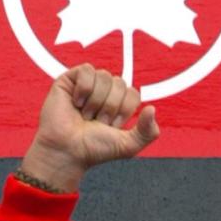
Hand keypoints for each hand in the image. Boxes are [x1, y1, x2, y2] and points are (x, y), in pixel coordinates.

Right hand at [20, 64, 160, 191]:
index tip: (112, 126)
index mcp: (119, 105)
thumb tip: (152, 108)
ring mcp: (88, 84)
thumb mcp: (128, 146)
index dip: (124, 111)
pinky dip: (83, 90)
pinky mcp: (71, 79)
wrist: (68, 150)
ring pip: (104, 76)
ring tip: (85, 115)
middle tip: (96, 121)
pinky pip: (87, 70)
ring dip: (96, 102)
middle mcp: (104, 93)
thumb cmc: (94, 149)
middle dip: (110, 107)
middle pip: (120, 83)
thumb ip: (147, 132)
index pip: (133, 94)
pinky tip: (75, 102)